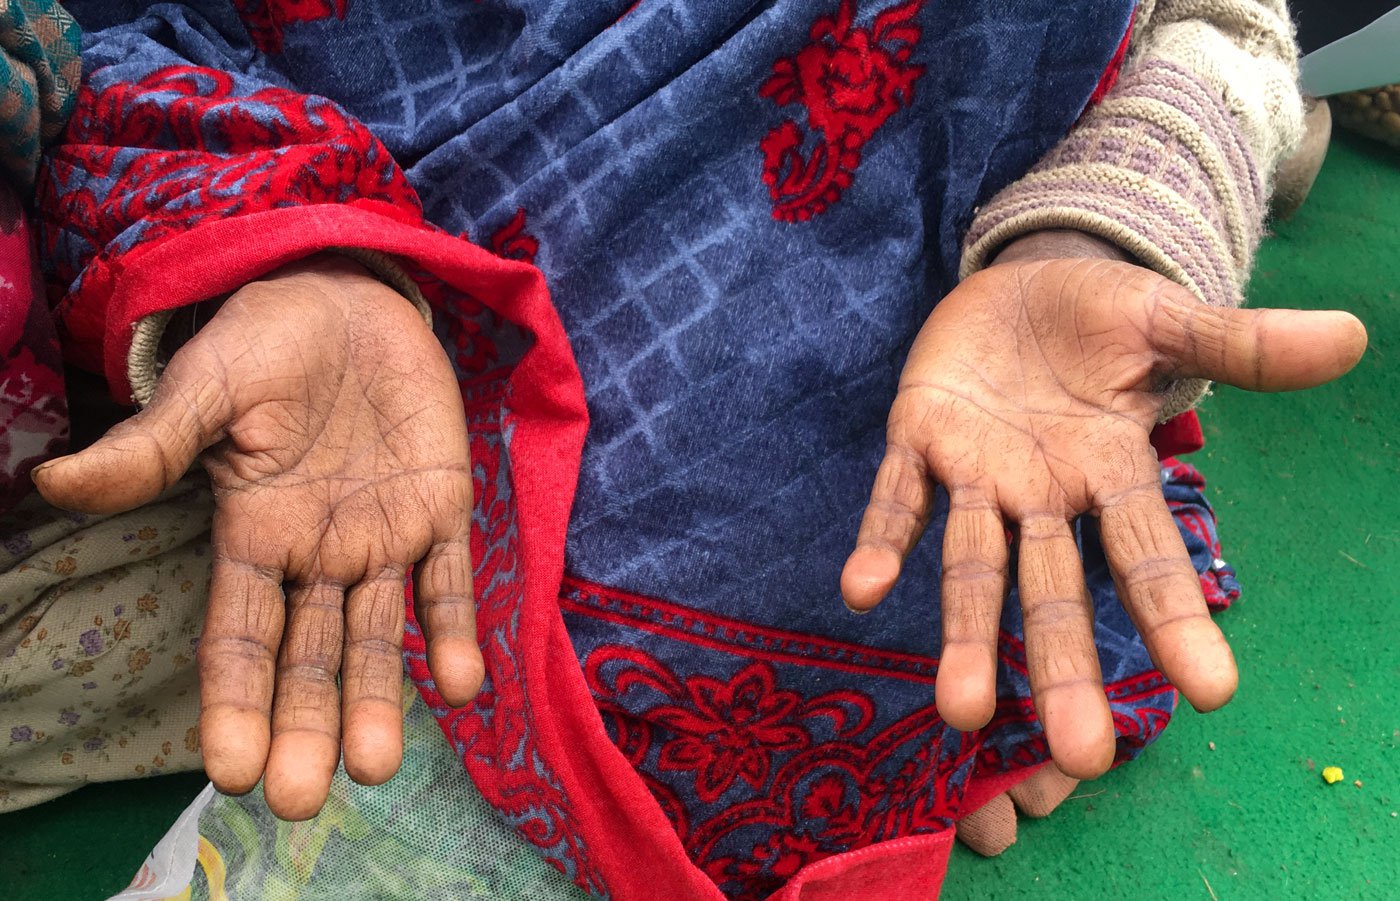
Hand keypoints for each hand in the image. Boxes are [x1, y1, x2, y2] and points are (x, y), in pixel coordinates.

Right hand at [33, 256, 482, 818]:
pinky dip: (456, 631)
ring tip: (378, 765)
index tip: (230, 769)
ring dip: (380, 699)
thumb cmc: (265, 343)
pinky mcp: (439, 512)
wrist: (349, 301)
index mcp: (253, 537)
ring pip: (377, 636)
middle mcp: (316, 556)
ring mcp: (381, 540)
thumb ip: (153, 446)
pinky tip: (463, 685)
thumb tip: (54, 483)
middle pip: (307, 657)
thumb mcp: (207, 389)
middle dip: (304, 725)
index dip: (234, 703)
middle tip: (301, 797)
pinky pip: (450, 582)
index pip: (238, 638)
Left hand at [840, 233, 1366, 778]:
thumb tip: (1353, 337)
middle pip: (1054, 588)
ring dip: (967, 633)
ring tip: (963, 711)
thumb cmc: (1097, 317)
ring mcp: (976, 473)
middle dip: (1062, 664)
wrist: (1016, 285)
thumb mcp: (1166, 322)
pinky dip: (881, 541)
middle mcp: (1042, 492)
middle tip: (1080, 755)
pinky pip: (896, 498)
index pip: (1146, 554)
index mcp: (1109, 471)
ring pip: (973, 563)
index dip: (1175, 618)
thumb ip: (1239, 344)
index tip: (1213, 691)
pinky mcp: (917, 438)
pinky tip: (860, 589)